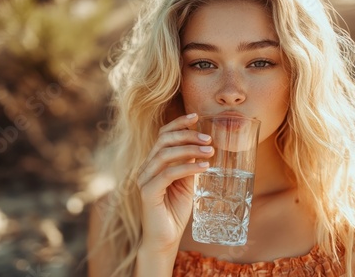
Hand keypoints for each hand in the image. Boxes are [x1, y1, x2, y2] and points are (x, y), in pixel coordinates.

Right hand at [137, 113, 213, 252]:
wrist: (165, 239)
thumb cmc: (175, 211)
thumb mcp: (187, 183)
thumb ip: (190, 165)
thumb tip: (203, 147)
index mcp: (153, 163)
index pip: (162, 135)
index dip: (178, 123)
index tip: (196, 116)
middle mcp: (146, 168)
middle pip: (163, 141)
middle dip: (187, 135)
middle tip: (209, 139)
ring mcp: (144, 179)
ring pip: (165, 155)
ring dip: (190, 150)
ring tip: (210, 151)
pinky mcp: (148, 192)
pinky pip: (168, 174)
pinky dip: (187, 167)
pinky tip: (204, 167)